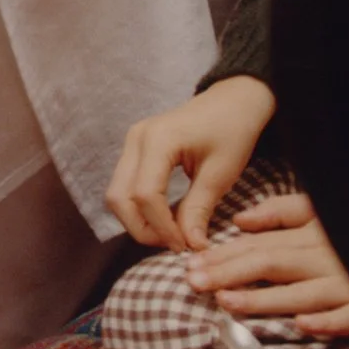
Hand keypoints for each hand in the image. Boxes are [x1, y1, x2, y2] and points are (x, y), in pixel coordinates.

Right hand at [106, 76, 276, 250]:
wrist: (232, 101)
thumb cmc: (232, 132)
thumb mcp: (220, 174)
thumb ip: (199, 210)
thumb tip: (191, 247)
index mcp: (158, 140)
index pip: (145, 194)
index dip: (162, 228)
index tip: (185, 247)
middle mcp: (136, 139)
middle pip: (119, 196)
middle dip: (141, 228)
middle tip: (174, 245)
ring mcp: (132, 141)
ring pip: (116, 193)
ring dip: (137, 220)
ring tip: (170, 234)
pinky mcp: (135, 149)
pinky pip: (125, 185)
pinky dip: (139, 208)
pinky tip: (165, 218)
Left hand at [187, 192, 348, 337]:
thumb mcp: (319, 211)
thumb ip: (281, 212)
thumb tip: (241, 220)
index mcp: (311, 235)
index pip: (259, 245)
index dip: (224, 254)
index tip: (190, 263)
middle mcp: (326, 258)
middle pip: (273, 263)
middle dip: (230, 273)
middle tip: (194, 282)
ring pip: (303, 293)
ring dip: (266, 299)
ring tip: (228, 301)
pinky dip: (329, 321)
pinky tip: (303, 325)